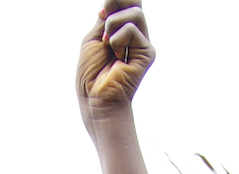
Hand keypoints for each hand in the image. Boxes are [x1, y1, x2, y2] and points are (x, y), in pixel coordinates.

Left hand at [77, 2, 153, 123]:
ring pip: (135, 13)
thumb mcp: (93, 40)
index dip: (115, 1)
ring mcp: (142, 42)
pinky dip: (117, 39)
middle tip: (103, 16)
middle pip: (135, 1)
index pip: (127, 3)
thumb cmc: (91, 75)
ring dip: (113, 25)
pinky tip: (116, 56)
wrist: (95, 99)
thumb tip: (111, 3)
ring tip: (107, 43)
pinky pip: (132, 29)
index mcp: (121, 31)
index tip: (101, 13)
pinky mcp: (147, 52)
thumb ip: (105, 19)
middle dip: (117, 2)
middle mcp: (135, 34)